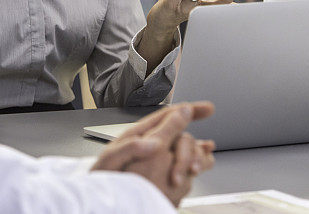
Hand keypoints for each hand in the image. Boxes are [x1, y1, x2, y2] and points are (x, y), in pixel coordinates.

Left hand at [91, 102, 214, 205]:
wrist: (101, 199)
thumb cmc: (102, 179)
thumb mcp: (113, 160)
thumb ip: (131, 147)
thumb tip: (155, 141)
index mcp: (138, 135)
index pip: (167, 116)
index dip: (188, 110)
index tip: (207, 109)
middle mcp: (149, 144)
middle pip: (178, 135)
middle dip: (191, 146)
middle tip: (199, 157)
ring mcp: (155, 158)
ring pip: (182, 150)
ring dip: (194, 157)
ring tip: (197, 168)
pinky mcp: (158, 171)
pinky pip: (181, 164)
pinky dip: (195, 163)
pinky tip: (203, 166)